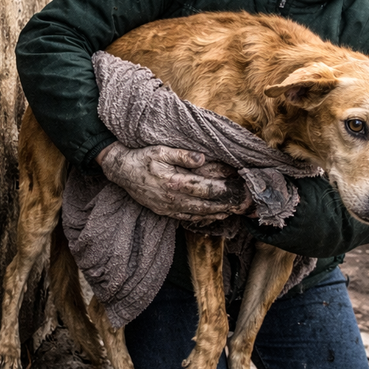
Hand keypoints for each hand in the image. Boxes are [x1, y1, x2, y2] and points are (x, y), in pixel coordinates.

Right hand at [97, 142, 253, 221]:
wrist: (121, 171)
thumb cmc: (142, 158)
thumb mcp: (161, 150)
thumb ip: (182, 155)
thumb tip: (202, 158)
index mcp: (174, 183)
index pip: (208, 188)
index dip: (227, 189)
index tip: (242, 188)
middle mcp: (173, 199)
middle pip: (208, 205)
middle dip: (229, 204)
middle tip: (247, 203)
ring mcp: (169, 208)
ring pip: (200, 214)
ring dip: (220, 213)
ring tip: (236, 210)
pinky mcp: (166, 212)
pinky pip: (189, 218)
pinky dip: (205, 218)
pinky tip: (216, 214)